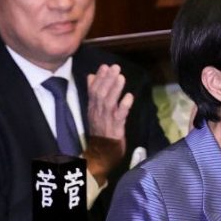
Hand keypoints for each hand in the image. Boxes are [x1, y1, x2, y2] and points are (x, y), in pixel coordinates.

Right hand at [86, 63, 133, 183]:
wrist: (100, 154)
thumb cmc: (101, 130)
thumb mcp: (95, 111)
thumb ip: (93, 93)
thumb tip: (91, 76)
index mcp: (92, 108)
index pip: (93, 90)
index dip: (99, 78)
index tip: (105, 66)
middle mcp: (97, 112)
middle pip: (100, 94)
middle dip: (107, 80)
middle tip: (115, 67)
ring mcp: (106, 121)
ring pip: (108, 103)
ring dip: (115, 89)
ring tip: (121, 77)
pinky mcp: (115, 129)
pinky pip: (119, 116)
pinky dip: (124, 106)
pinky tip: (129, 97)